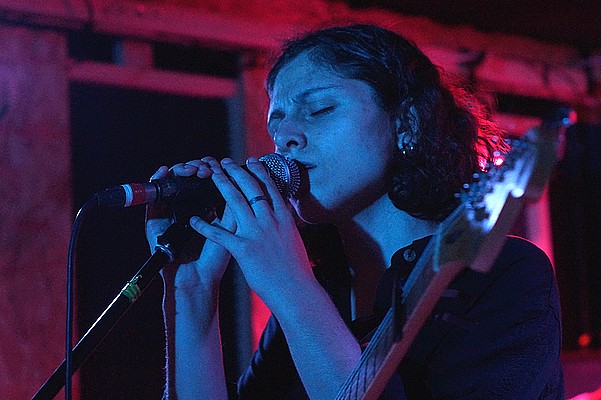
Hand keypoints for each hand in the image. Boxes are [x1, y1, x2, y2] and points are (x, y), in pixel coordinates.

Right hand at [146, 158, 234, 293]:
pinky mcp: (155, 221)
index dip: (212, 169)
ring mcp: (170, 213)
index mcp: (205, 208)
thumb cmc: (216, 258)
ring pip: (172, 183)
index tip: (221, 163)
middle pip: (189, 179)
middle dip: (198, 167)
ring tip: (191, 169)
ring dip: (181, 170)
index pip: (206, 181)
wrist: (198, 279)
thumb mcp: (231, 227)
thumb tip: (240, 177)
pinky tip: (164, 171)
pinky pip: (152, 197)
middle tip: (206, 168)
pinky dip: (156, 181)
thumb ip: (233, 204)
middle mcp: (187, 208)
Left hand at [189, 157, 314, 308]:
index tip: (251, 161)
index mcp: (284, 218)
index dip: (259, 171)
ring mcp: (256, 234)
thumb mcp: (294, 240)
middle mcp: (270, 221)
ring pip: (235, 201)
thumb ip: (285, 224)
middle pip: (250, 188)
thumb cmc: (297, 269)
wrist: (296, 290)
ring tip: (212, 174)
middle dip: (236, 171)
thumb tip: (283, 214)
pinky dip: (204, 226)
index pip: (270, 188)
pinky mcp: (243, 250)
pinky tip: (193, 220)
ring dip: (221, 184)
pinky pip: (219, 234)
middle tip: (225, 162)